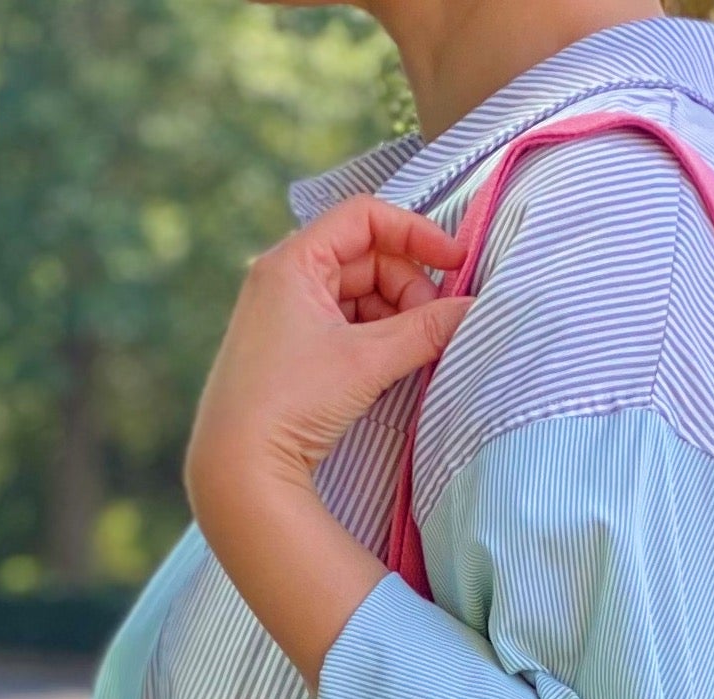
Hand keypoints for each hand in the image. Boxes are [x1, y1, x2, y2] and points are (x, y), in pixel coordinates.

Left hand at [185, 198, 472, 685]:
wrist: (238, 466)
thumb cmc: (291, 402)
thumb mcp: (366, 361)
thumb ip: (426, 330)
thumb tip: (475, 311)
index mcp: (292, 261)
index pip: (364, 218)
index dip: (415, 232)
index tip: (455, 261)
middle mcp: (283, 277)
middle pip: (367, 258)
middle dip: (409, 287)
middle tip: (436, 327)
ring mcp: (285, 314)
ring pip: (359, 295)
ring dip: (396, 317)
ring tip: (417, 353)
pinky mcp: (290, 350)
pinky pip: (345, 326)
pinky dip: (375, 339)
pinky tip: (392, 368)